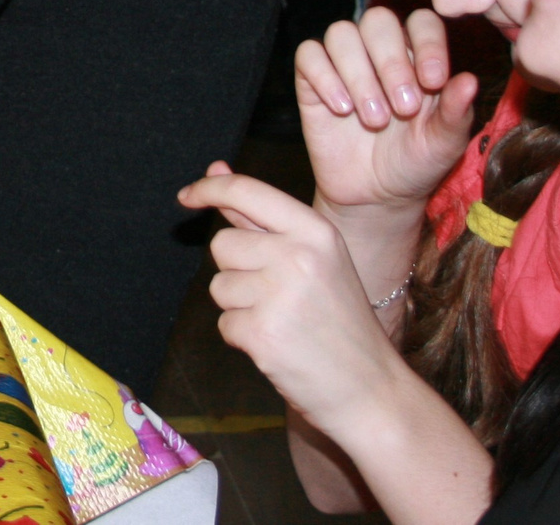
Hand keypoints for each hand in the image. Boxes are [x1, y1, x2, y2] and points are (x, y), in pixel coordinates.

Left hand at [178, 164, 410, 432]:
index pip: (246, 191)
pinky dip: (243, 336)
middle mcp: (298, 256)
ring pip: (219, 286)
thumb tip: (215, 169)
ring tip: (283, 321)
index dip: (210, 189)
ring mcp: (279, 296)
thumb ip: (261, 216)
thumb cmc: (340, 320)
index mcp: (316, 231)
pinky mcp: (261, 334)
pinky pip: (224, 323)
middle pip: (223, 244)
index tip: (188, 195)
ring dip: (240, 306)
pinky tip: (278, 344)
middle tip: (278, 295)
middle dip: (237, 269)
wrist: (371, 389)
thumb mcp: (316, 257)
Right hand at [297, 9, 478, 220]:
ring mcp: (343, 63)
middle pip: (378, 20)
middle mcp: (379, 52)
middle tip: (405, 107)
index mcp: (418, 56)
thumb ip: (455, 112)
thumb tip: (469, 80)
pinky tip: (342, 109)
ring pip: (341, 34)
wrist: (376, 196)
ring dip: (359, 75)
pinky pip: (308, 55)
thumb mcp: (444, 143)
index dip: (427, 43)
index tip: (433, 81)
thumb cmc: (416, 162)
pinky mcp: (311, 81)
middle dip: (391, 62)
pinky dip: (325, 78)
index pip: (421, 22)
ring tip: (376, 119)